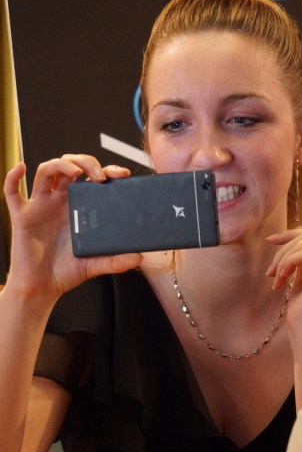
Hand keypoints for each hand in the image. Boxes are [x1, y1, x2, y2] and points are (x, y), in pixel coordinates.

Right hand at [4, 155, 141, 302]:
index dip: (105, 170)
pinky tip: (21, 168)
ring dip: (61, 164)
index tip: (121, 174)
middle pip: (69, 167)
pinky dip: (13, 176)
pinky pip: (12, 192)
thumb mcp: (95, 266)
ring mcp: (40, 206)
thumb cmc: (65, 273)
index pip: (91, 179)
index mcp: (78, 208)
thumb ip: (115, 261)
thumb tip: (138, 257)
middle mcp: (59, 202)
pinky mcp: (22, 216)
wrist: (42, 288)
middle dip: (86, 163)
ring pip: (46, 171)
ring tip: (76, 171)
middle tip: (99, 175)